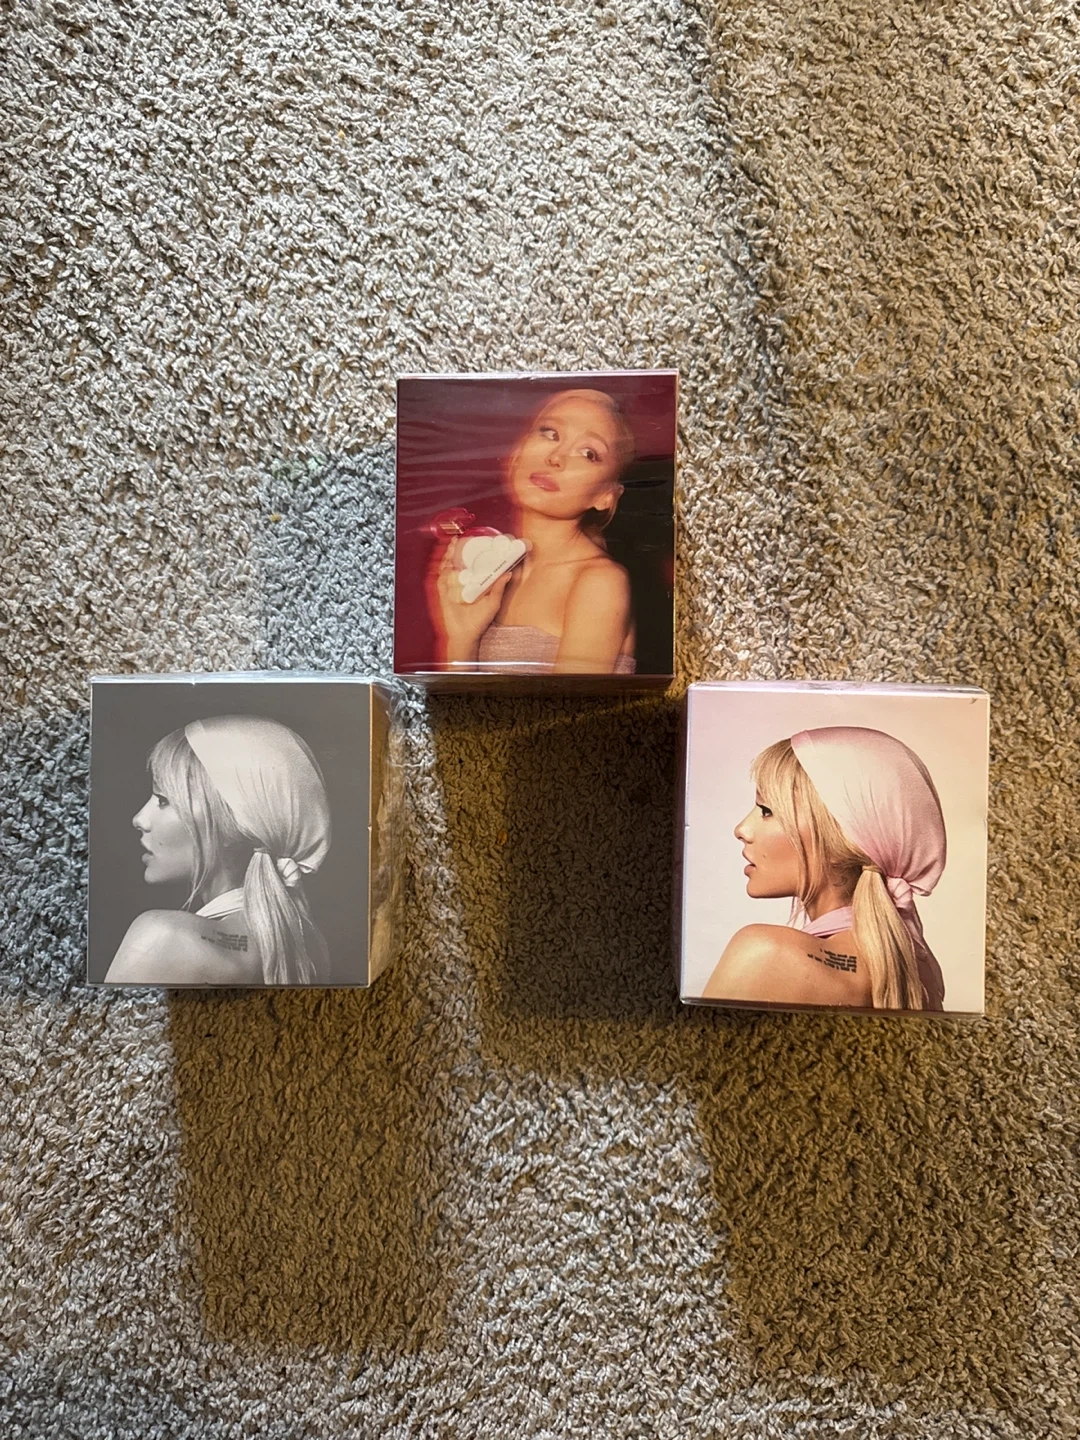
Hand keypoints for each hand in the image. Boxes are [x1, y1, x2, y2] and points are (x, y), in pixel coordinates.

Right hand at [427, 539, 512, 664]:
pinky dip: (443, 568)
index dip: (471, 553)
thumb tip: (509, 572)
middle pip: (457, 562)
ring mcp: (451, 587)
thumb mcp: (493, 603)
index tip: (474, 541)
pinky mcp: (443, 594)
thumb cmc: (479, 621)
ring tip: (452, 544)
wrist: (466, 634)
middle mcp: (461, 583)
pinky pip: (441, 579)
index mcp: (472, 583)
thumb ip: (499, 588)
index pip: (471, 564)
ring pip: (448, 567)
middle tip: (459, 538)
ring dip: (449, 555)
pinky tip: (446, 560)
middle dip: (457, 549)